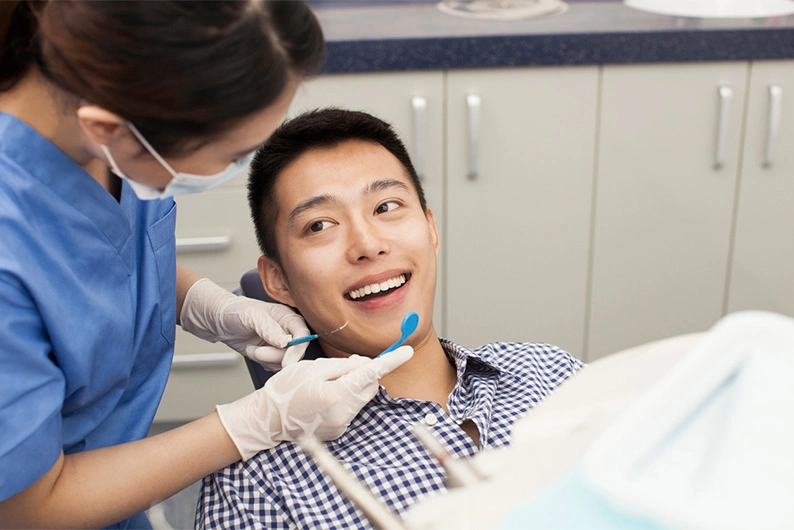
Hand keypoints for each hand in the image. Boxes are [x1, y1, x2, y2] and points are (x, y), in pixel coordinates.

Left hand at [180, 278, 310, 369]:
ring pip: (284, 362)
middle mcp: (288, 331)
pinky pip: (275, 367)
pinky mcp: (272, 355)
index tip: (287, 361)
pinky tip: (253, 352)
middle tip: (258, 352)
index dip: (297, 349)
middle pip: (295, 352)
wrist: (220, 321)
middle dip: (275, 356)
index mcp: (288, 317)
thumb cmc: (235, 312)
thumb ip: (270, 328)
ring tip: (252, 348)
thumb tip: (286, 342)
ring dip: (265, 359)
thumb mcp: (252, 316)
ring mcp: (280, 344)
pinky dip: (263, 363)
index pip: (303, 334)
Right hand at [216, 346, 413, 459]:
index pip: (371, 373)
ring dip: (352, 386)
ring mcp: (341, 425)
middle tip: (339, 367)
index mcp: (336, 395)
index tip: (406, 352)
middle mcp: (343, 414)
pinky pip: (351, 409)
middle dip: (361, 373)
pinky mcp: (338, 431)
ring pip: (360, 398)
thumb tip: (365, 365)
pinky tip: (323, 398)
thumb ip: (343, 366)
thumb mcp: (313, 368)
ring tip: (324, 384)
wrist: (267, 419)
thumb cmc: (286, 390)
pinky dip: (344, 399)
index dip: (390, 361)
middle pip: (368, 386)